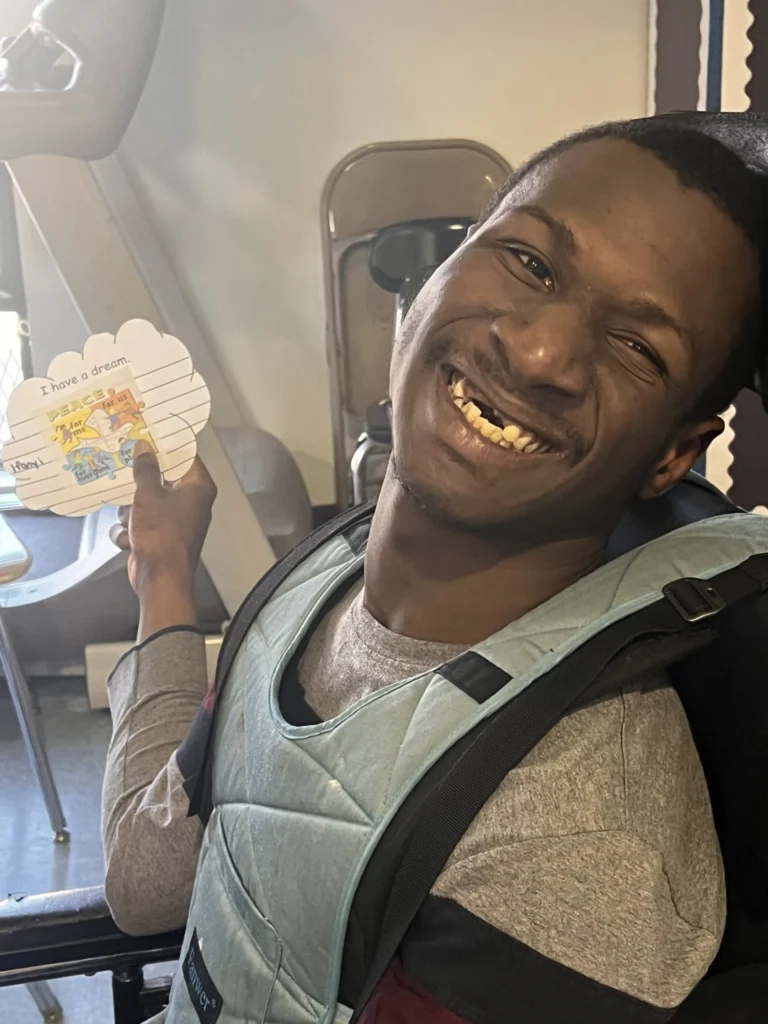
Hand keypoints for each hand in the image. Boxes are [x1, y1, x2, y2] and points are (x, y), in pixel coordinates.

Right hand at [110, 442, 216, 598]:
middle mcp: (192, 502)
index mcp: (198, 488)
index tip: (145, 434)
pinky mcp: (161, 537)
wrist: (159, 579)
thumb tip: (144, 446)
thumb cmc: (161, 534)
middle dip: (141, 480)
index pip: (184, 456)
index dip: (164, 446)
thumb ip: (145, 469)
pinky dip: (132, 531)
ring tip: (129, 516)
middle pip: (163, 479)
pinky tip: (130, 538)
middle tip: (123, 467)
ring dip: (132, 510)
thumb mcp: (148, 495)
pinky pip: (141, 523)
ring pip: (146, 502)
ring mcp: (176, 521)